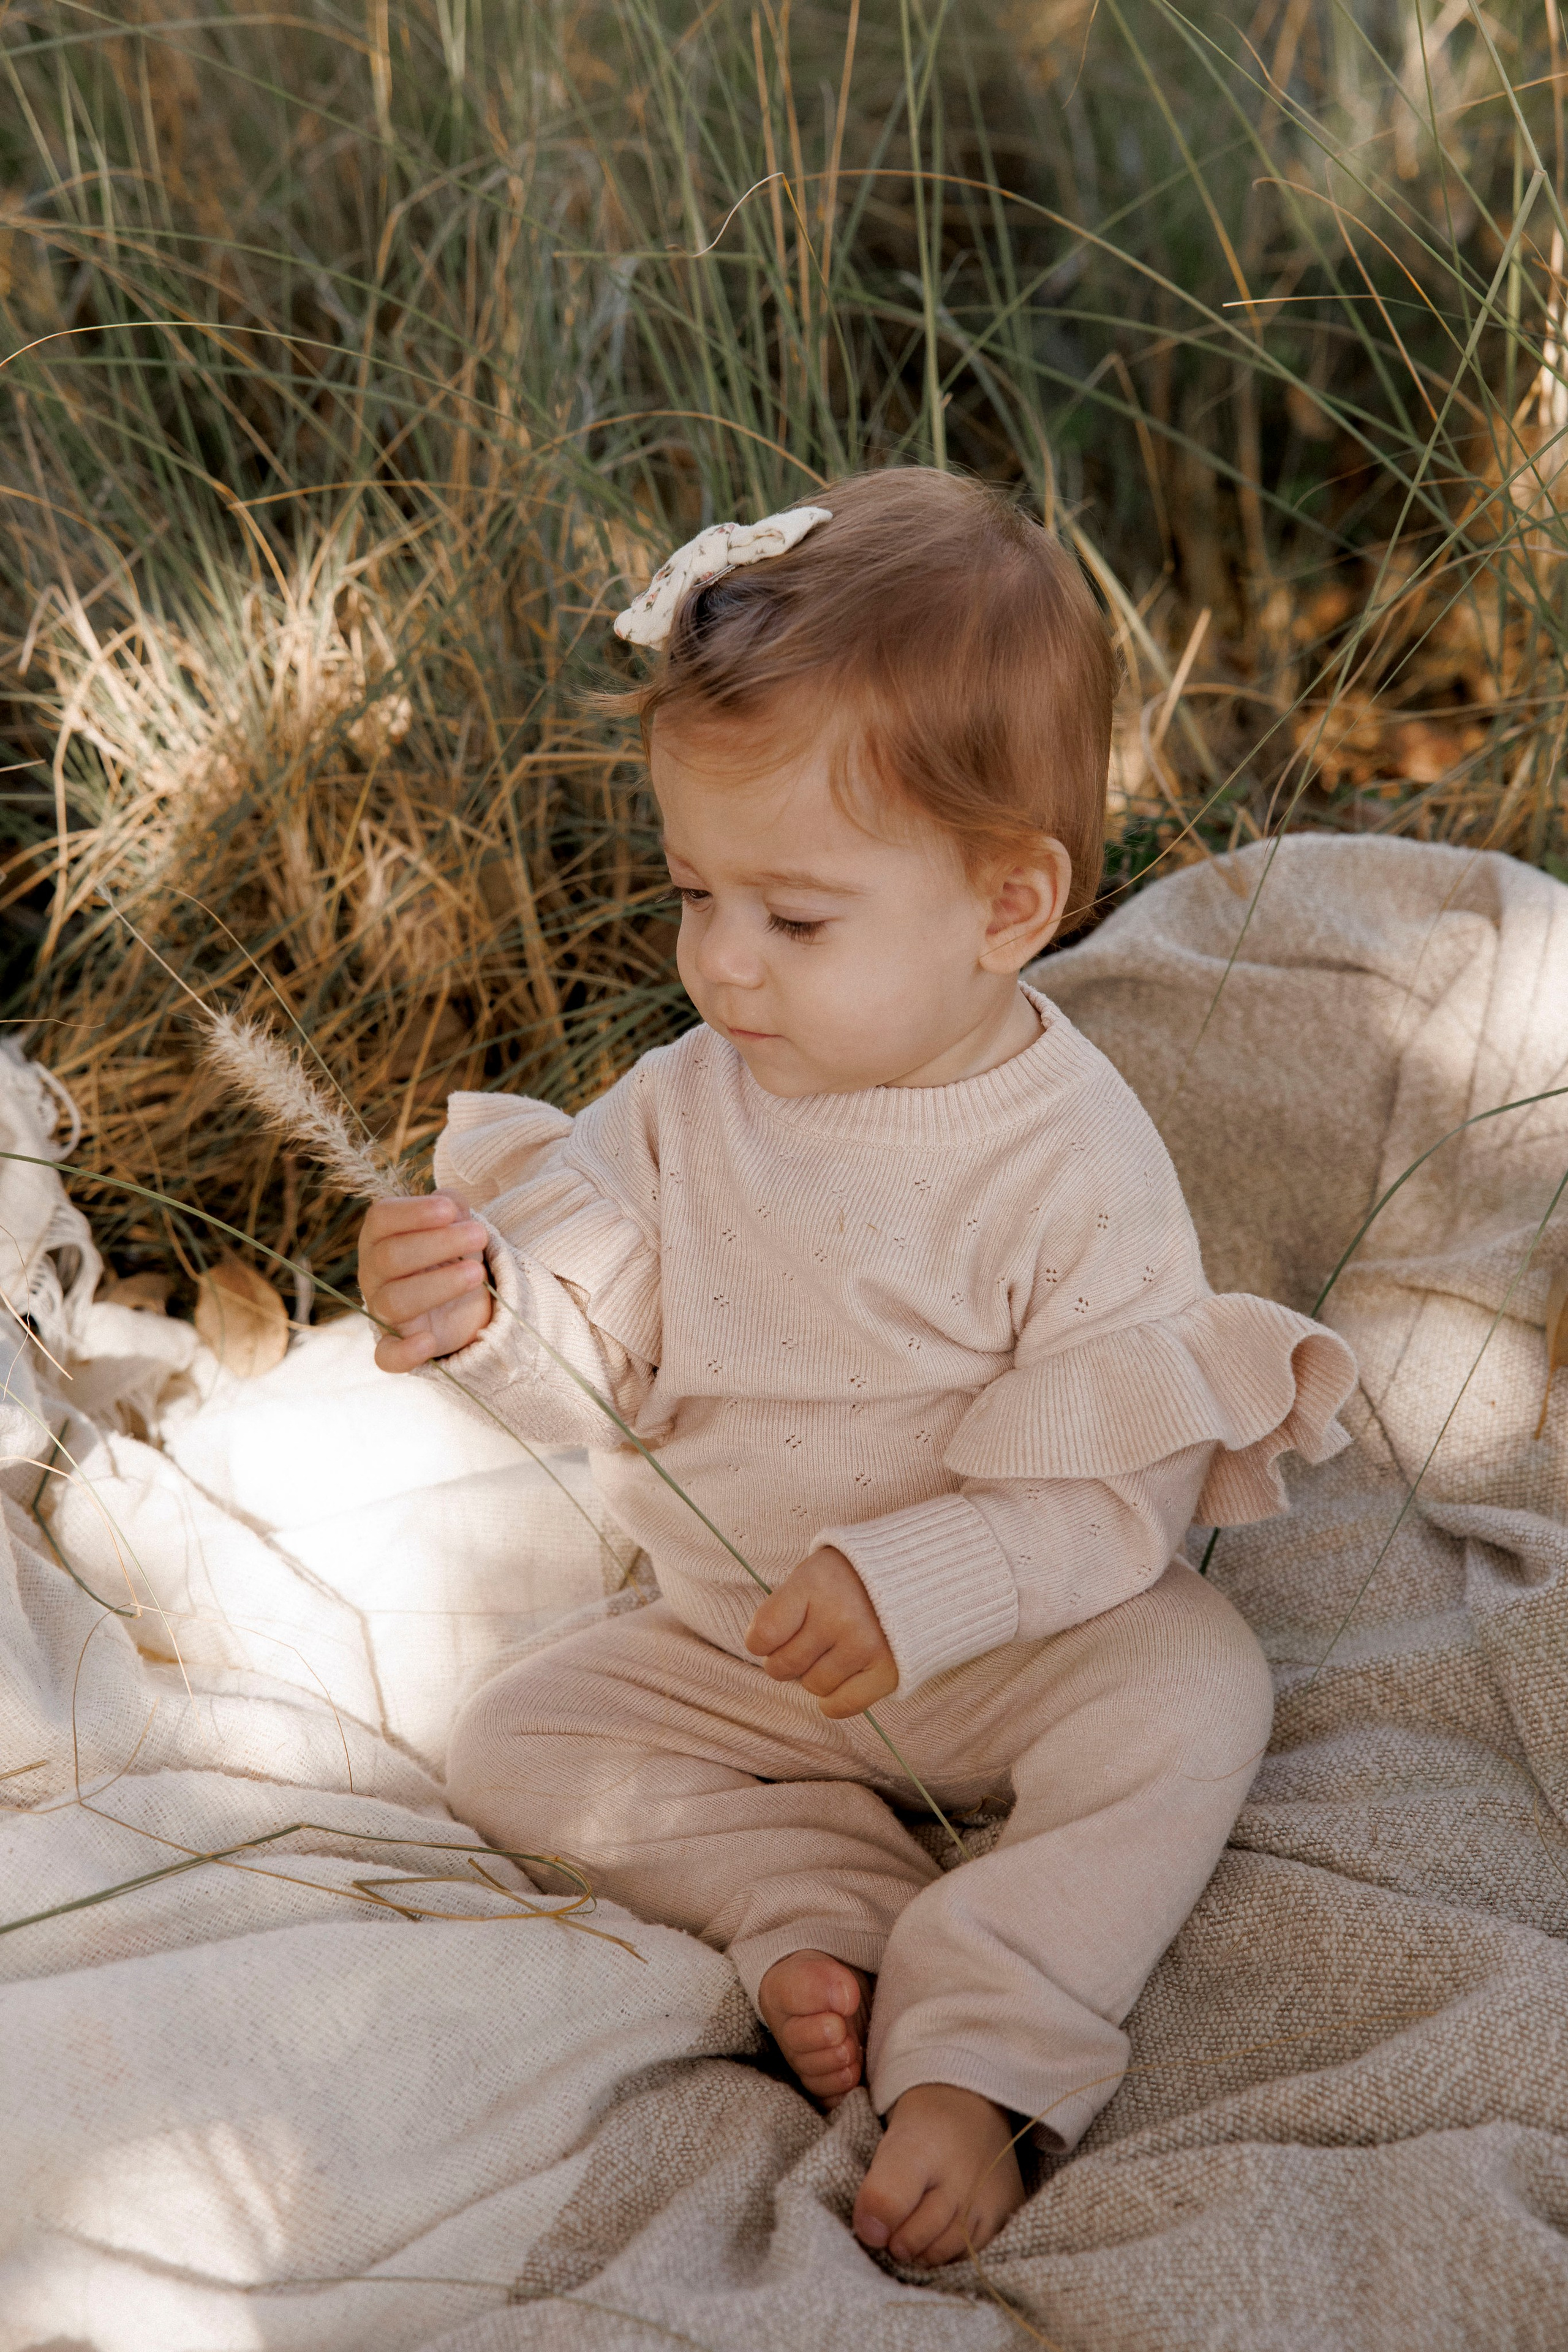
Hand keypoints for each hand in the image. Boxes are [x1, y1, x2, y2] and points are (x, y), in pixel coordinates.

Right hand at [359, 1192, 491, 1371]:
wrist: (460, 1303)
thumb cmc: (450, 1255)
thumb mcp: (455, 1225)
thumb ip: (451, 1207)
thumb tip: (449, 1203)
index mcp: (380, 1238)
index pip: (381, 1218)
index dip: (413, 1212)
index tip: (451, 1210)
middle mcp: (373, 1274)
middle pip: (390, 1257)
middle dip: (438, 1243)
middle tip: (480, 1235)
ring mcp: (382, 1311)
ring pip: (394, 1300)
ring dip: (439, 1285)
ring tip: (477, 1272)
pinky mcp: (396, 1345)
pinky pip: (386, 1356)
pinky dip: (404, 1353)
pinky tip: (428, 1343)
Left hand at [744, 1546, 897, 1717]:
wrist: (915, 1574)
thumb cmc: (851, 1578)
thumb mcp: (812, 1573)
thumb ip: (785, 1608)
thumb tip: (763, 1650)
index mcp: (813, 1584)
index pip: (764, 1634)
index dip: (760, 1642)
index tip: (770, 1638)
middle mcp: (838, 1615)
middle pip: (785, 1666)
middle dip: (786, 1660)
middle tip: (804, 1645)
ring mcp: (864, 1645)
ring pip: (812, 1686)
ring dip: (815, 1675)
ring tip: (832, 1652)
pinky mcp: (887, 1671)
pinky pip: (841, 1706)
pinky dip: (833, 1701)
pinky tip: (840, 1679)